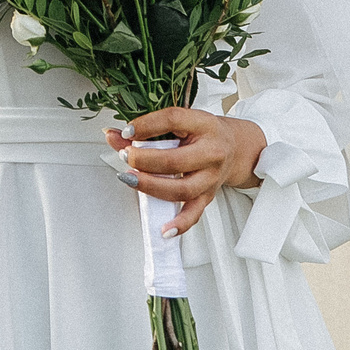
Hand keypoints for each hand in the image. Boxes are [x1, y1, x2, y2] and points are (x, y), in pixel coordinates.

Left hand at [109, 107, 266, 238]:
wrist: (237, 148)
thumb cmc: (204, 133)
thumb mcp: (181, 123)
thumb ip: (145, 129)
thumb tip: (112, 136)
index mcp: (204, 125)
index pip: (174, 120)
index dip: (147, 126)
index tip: (127, 131)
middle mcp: (211, 152)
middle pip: (175, 161)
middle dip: (144, 160)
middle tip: (126, 156)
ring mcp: (211, 177)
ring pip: (181, 189)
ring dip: (151, 186)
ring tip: (130, 178)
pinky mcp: (208, 196)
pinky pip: (194, 214)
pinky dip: (179, 223)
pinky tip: (163, 229)